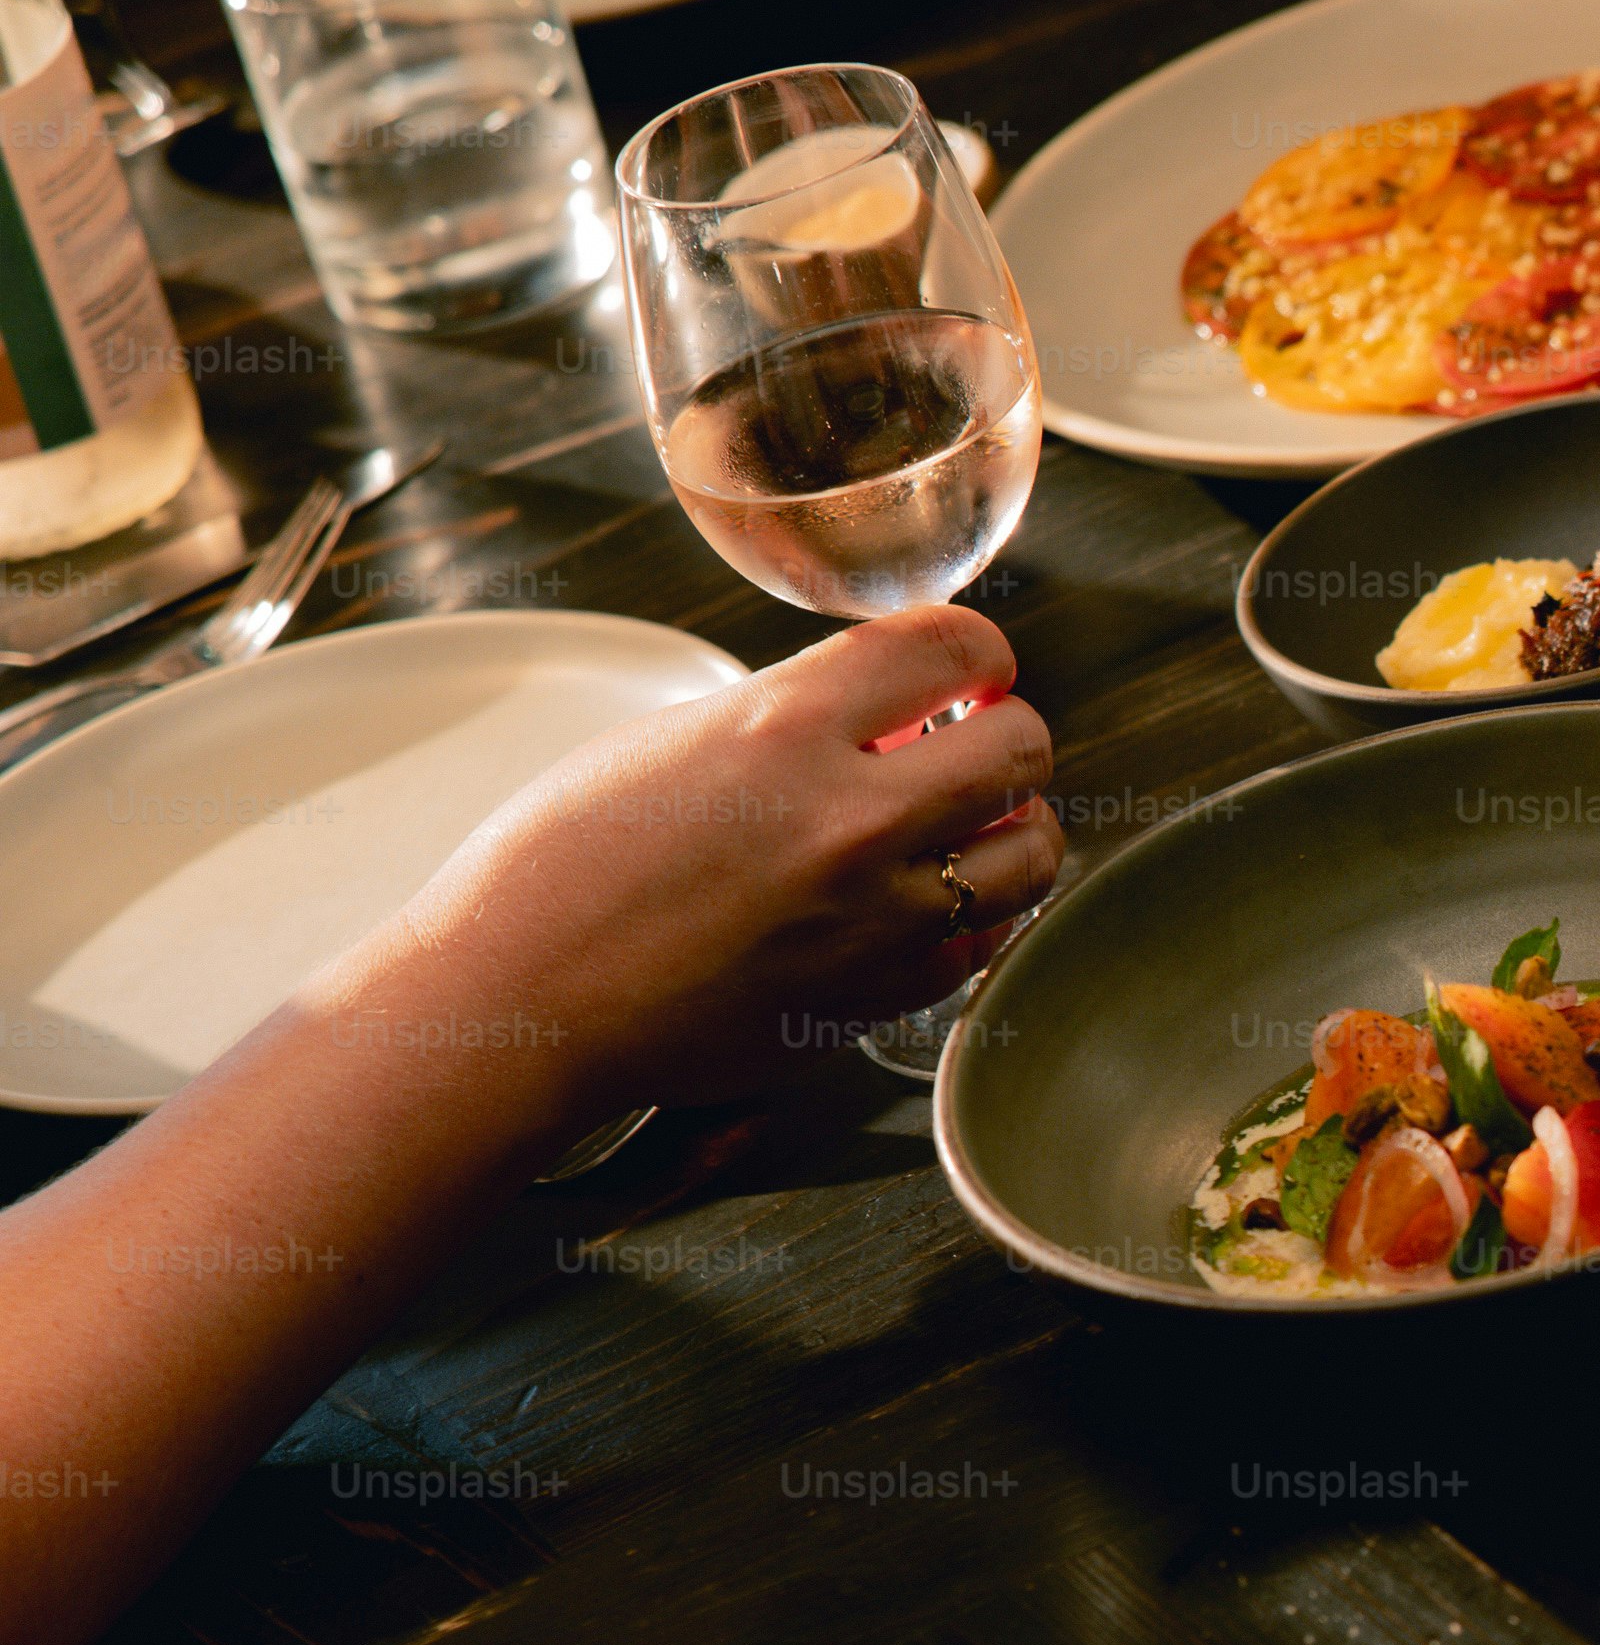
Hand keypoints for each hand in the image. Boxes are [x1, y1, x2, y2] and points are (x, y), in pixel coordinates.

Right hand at [363, 606, 1060, 1120]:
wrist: (521, 1000)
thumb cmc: (562, 867)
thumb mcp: (674, 741)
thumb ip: (795, 717)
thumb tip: (888, 709)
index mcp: (784, 728)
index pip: (953, 644)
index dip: (973, 651)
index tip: (966, 669)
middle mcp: (850, 819)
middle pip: (1024, 746)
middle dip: (1003, 736)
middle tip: (966, 746)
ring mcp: (878, 917)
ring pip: (1033, 850)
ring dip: (1010, 826)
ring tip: (961, 826)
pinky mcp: (881, 995)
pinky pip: (986, 938)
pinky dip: (974, 912)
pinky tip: (926, 899)